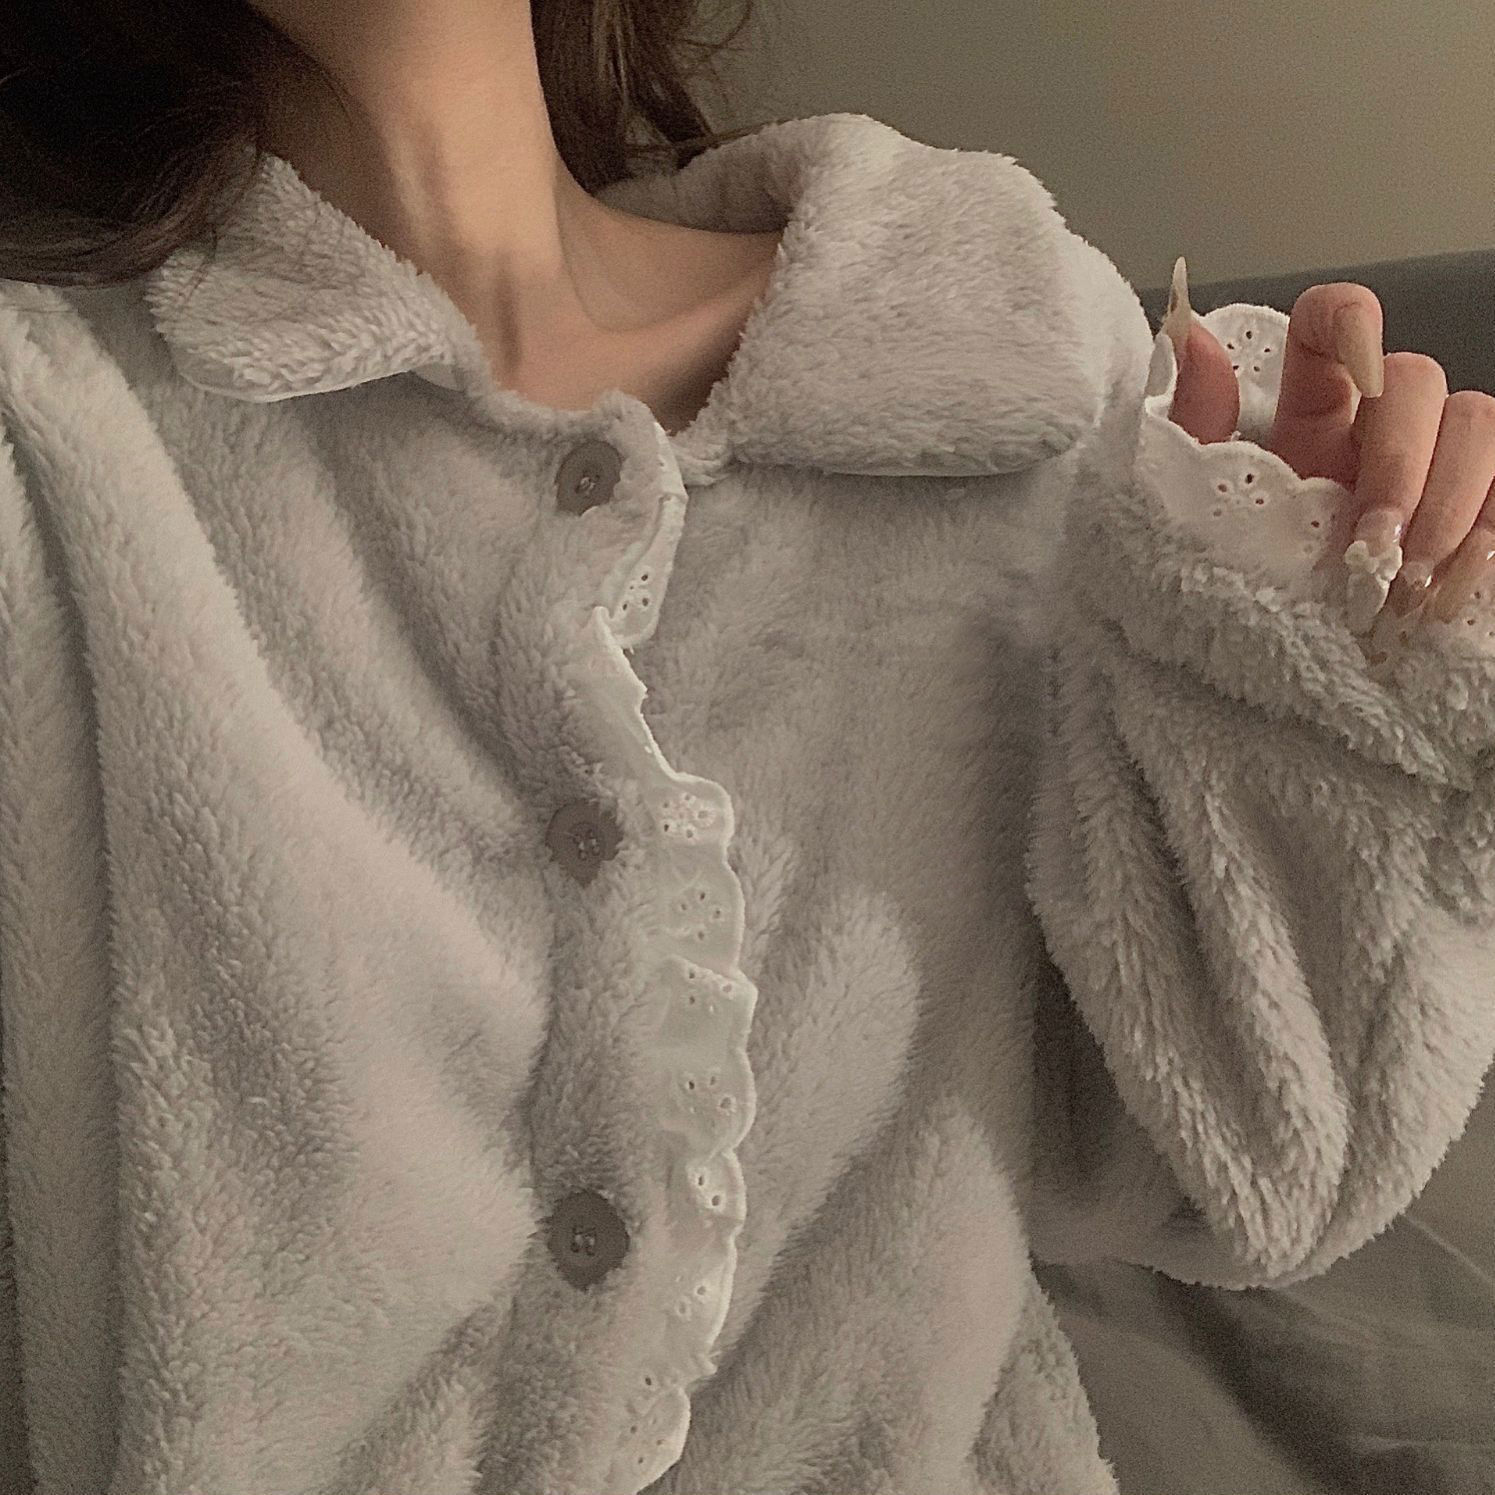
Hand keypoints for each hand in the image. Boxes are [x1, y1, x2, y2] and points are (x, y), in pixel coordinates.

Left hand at [1165, 257, 1494, 625]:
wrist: (1271, 672)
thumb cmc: (1235, 585)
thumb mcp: (1195, 510)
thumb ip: (1193, 427)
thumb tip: (1190, 338)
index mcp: (1310, 414)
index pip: (1333, 323)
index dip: (1351, 320)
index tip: (1358, 373)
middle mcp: (1381, 427)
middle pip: (1418, 378)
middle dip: (1401, 462)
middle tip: (1372, 547)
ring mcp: (1439, 467)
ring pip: (1482, 424)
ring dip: (1451, 503)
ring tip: (1408, 580)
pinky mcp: (1477, 517)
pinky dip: (1486, 539)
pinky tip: (1448, 588)